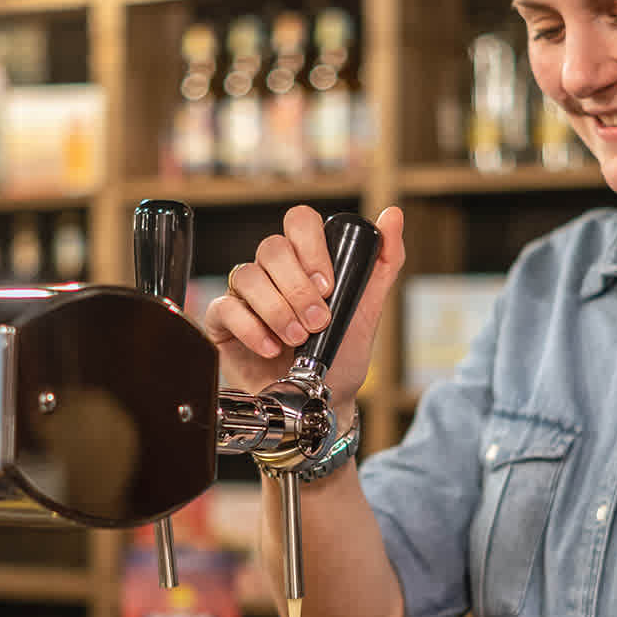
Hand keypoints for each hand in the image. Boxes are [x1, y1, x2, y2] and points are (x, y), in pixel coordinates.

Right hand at [202, 204, 405, 402]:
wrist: (322, 401)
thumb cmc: (342, 355)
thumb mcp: (369, 309)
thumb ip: (383, 262)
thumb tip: (392, 216)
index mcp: (306, 260)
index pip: (300, 222)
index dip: (312, 247)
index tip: (328, 284)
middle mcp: (273, 271)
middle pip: (272, 247)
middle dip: (297, 288)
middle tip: (317, 321)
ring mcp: (246, 294)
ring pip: (247, 275)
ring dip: (277, 310)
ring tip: (297, 338)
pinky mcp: (223, 321)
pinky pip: (225, 308)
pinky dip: (251, 329)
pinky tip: (271, 348)